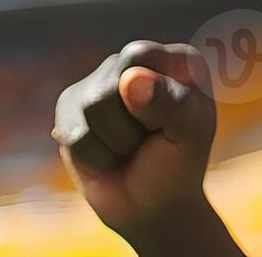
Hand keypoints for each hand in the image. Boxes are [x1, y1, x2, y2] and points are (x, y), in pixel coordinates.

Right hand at [54, 40, 240, 254]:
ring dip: (117, 143)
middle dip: (133, 126)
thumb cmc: (178, 162)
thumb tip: (131, 79)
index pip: (140, 56)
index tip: (171, 122)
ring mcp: (98, 84)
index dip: (151, 95)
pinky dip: (98, 157)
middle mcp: (133, 63)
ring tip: (130, 147)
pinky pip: (76, 136)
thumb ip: (171, 102)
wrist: (152, 205)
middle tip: (150, 137)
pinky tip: (109, 156)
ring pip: (92, 108)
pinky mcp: (71, 110)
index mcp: (173, 59)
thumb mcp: (191, 134)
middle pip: (113, 86)